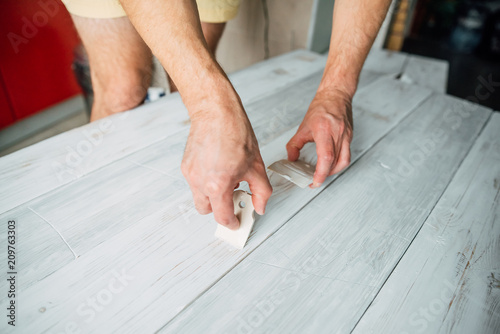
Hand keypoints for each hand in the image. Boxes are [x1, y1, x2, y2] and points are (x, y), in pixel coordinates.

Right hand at [181, 94, 271, 229]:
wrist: (216, 112)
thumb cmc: (235, 133)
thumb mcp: (256, 166)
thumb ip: (261, 191)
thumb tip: (260, 206)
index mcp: (217, 185)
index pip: (222, 216)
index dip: (231, 222)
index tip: (236, 221)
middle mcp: (200, 182)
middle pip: (206, 211)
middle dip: (220, 209)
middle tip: (234, 197)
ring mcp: (190, 174)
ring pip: (199, 196)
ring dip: (212, 195)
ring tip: (227, 178)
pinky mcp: (185, 165)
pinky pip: (195, 182)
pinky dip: (206, 182)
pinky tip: (218, 167)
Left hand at [286, 88, 352, 187]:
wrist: (336, 95)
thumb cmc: (321, 108)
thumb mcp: (303, 127)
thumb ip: (294, 145)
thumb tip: (291, 159)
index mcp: (324, 130)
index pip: (326, 157)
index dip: (321, 173)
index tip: (314, 181)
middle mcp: (338, 134)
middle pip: (335, 162)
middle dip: (324, 175)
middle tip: (314, 180)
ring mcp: (346, 136)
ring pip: (344, 161)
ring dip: (333, 171)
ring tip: (322, 173)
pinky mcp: (350, 137)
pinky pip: (346, 155)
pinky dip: (338, 163)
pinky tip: (330, 164)